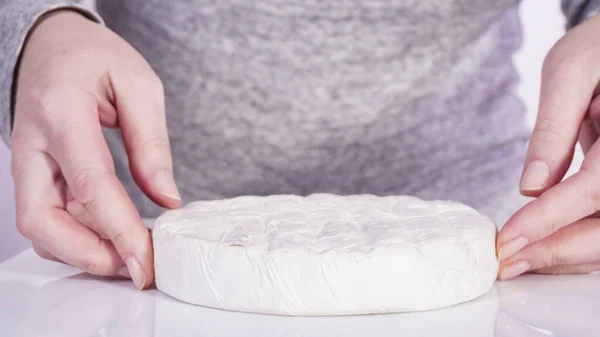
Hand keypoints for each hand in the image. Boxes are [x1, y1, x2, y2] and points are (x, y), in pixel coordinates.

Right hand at [11, 10, 179, 288]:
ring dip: (84, 251)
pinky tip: (115, 235)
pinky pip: (50, 217)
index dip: (119, 230)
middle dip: (88, 255)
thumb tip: (167, 199)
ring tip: (133, 255)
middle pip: (42, 221)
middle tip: (136, 268)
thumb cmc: (96, 57)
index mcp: (61, 112)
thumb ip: (152, 144)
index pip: (89, 184)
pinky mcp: (34, 174)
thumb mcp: (139, 85)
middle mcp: (33, 143)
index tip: (146, 263)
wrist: (54, 45)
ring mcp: (27, 162)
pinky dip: (79, 236)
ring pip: (41, 226)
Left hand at [496, 14, 599, 278]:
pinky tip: (540, 248)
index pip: (595, 188)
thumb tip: (531, 188)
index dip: (549, 219)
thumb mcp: (570, 73)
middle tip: (505, 262)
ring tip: (516, 261)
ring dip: (564, 256)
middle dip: (555, 251)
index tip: (508, 240)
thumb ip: (553, 130)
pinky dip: (575, 244)